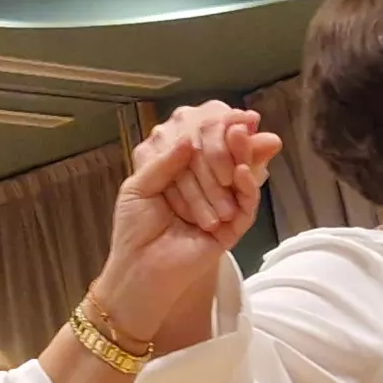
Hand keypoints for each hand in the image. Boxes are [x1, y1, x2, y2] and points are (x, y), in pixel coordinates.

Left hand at [93, 103, 282, 346]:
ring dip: (245, 156)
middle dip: (236, 140)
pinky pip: (247, 206)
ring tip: (241, 136)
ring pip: (242, 180)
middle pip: (229, 160)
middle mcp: (209, 191)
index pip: (206, 150)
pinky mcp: (233, 231)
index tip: (227, 114)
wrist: (139, 268)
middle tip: (241, 122)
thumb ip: (165, 162)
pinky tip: (243, 172)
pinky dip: (248, 188)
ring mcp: (224, 210)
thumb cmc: (135, 228)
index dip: (218, 132)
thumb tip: (189, 136)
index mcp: (186, 178)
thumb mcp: (141, 186)